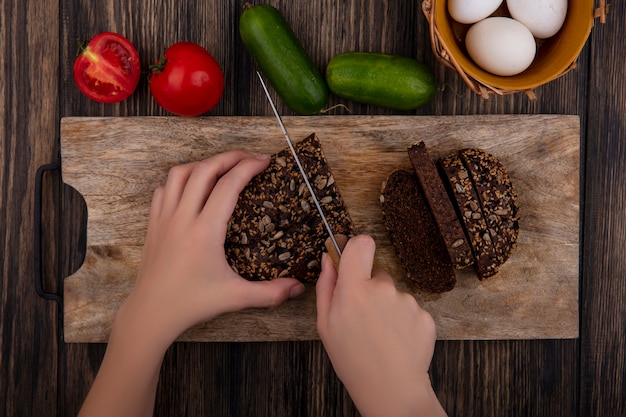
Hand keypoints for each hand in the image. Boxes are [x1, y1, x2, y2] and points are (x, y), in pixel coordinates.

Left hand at [120, 151, 304, 345]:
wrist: (151, 313)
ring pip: (180, 173)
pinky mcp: (154, 224)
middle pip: (205, 169)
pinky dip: (180, 180)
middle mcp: (183, 217)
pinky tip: (192, 188)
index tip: (264, 161)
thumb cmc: (191, 304)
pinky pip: (164, 189)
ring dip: (203, 164)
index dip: (249, 167)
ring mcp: (165, 218)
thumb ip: (270, 292)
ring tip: (222, 168)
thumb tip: (297, 287)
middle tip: (250, 158)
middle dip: (230, 157)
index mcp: (205, 230)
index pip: (229, 185)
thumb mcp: (235, 298)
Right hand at [316, 235, 446, 416]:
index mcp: (355, 290)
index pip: (362, 244)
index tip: (355, 259)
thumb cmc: (353, 360)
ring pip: (394, 293)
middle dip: (370, 289)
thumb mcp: (326, 324)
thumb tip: (329, 258)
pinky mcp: (424, 314)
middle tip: (364, 318)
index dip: (358, 248)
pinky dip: (404, 320)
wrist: (390, 389)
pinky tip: (396, 340)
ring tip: (381, 334)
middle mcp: (383, 289)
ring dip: (388, 306)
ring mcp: (407, 302)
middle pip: (377, 274)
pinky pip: (410, 308)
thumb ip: (326, 286)